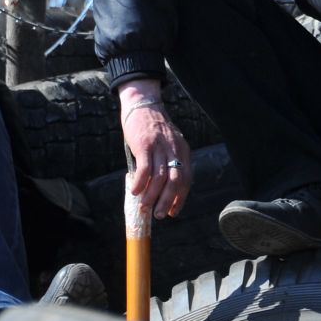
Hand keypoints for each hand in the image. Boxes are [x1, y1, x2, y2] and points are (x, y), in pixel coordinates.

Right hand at [120, 79, 190, 219]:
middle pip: (175, 181)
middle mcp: (174, 150)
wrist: (143, 105)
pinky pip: (144, 169)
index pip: (186, 179)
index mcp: (183, 151)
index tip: (174, 211)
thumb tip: (160, 189)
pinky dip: (140, 183)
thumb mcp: (168, 144)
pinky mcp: (145, 145)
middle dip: (168, 201)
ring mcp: (160, 147)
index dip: (181, 197)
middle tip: (160, 215)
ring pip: (159, 178)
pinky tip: (134, 191)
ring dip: (152, 196)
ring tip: (144, 207)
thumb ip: (168, 162)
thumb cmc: (154, 128)